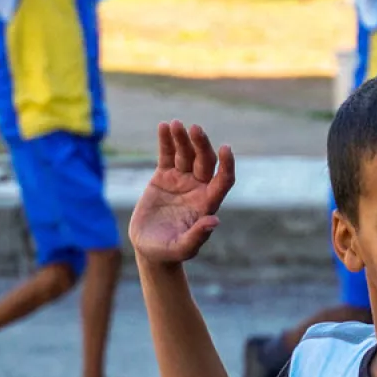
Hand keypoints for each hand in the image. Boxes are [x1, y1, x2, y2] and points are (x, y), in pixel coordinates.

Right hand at [128, 121, 235, 264]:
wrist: (149, 248)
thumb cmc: (169, 252)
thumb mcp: (182, 248)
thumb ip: (197, 236)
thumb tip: (214, 221)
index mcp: (207, 204)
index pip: (223, 180)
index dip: (227, 165)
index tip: (226, 149)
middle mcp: (198, 188)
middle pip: (205, 161)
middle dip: (201, 144)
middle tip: (194, 128)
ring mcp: (182, 180)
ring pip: (186, 154)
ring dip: (183, 139)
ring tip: (176, 124)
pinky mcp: (164, 176)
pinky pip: (167, 155)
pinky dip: (166, 141)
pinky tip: (164, 126)